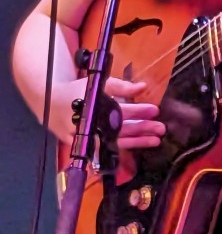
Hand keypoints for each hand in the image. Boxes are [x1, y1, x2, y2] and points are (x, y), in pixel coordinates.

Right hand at [50, 76, 165, 149]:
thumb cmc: (75, 92)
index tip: (155, 110)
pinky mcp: (86, 147)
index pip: (119, 111)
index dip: (138, 111)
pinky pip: (108, 148)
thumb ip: (119, 86)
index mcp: (93, 109)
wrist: (48, 104)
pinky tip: (138, 145)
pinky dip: (124, 146)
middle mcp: (90, 127)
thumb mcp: (95, 85)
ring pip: (116, 141)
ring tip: (156, 140)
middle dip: (142, 128)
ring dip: (137, 140)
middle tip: (161, 128)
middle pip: (120, 129)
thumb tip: (142, 87)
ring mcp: (88, 139)